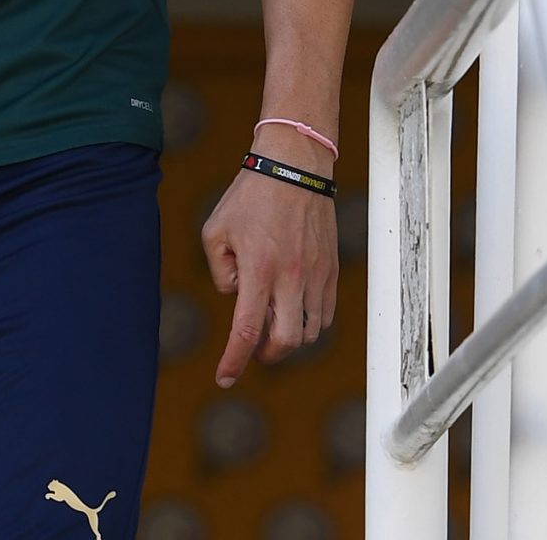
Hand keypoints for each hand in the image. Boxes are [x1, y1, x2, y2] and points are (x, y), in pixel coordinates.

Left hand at [201, 139, 337, 386]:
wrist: (293, 167)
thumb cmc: (249, 196)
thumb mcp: (215, 230)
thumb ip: (220, 271)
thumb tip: (236, 296)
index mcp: (259, 269)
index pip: (246, 330)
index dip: (234, 361)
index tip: (223, 378)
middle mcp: (291, 278)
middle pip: (286, 342)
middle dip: (268, 353)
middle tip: (253, 347)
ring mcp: (316, 275)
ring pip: (310, 331)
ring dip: (289, 335)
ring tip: (271, 316)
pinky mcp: (331, 270)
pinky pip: (324, 313)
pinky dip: (308, 320)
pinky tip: (292, 306)